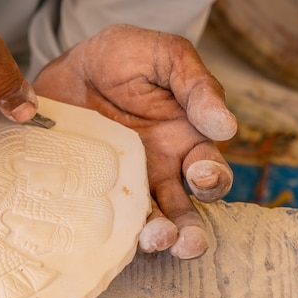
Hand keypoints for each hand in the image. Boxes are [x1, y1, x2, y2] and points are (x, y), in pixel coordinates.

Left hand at [33, 24, 236, 258]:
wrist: (70, 65)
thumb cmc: (122, 57)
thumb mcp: (166, 57)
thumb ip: (196, 86)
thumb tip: (227, 126)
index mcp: (185, 139)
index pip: (210, 171)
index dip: (212, 180)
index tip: (200, 175)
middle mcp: (160, 169)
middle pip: (184, 210)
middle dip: (190, 231)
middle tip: (186, 241)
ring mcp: (125, 182)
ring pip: (149, 221)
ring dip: (158, 238)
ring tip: (155, 241)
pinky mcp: (93, 187)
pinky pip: (104, 215)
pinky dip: (112, 230)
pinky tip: (112, 235)